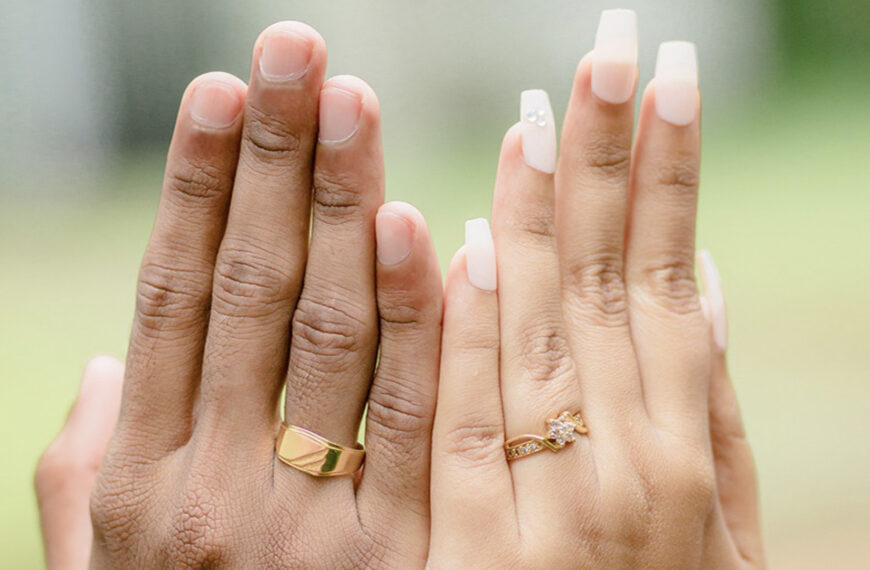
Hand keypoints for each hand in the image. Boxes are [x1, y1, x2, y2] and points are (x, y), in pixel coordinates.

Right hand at [37, 21, 442, 568]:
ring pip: (333, 332)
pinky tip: (425, 225)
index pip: (172, 297)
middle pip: (251, 290)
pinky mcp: (405, 553)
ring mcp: (314, 520)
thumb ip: (88, 473)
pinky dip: (422, 316)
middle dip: (271, 162)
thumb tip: (105, 365)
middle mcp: (219, 488)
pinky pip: (421, 416)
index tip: (217, 94)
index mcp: (145, 481)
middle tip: (293, 55)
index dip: (191, 188)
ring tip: (350, 102)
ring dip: (343, 205)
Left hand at [429, 10, 762, 568]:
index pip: (675, 275)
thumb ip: (714, 408)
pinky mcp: (476, 541)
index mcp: (688, 445)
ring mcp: (553, 498)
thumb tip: (713, 279)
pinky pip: (471, 415)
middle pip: (614, 280)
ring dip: (542, 214)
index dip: (672, 174)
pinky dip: (471, 327)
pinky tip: (471, 239)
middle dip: (612, 158)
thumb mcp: (723, 524)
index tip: (663, 83)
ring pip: (542, 328)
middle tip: (604, 50)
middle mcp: (631, 458)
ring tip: (540, 114)